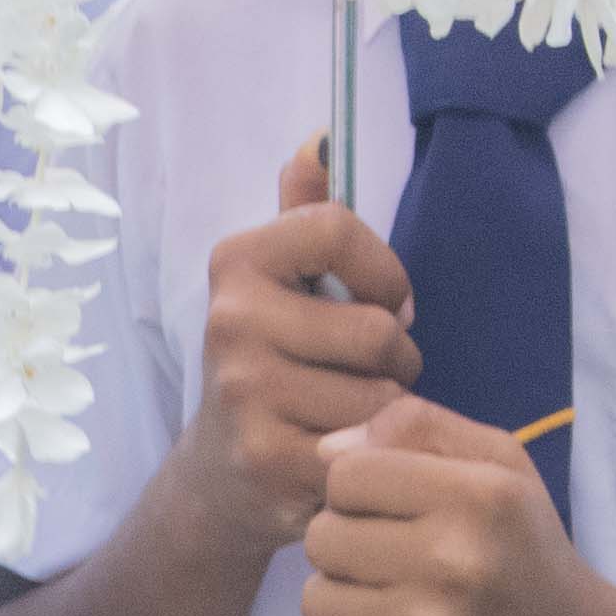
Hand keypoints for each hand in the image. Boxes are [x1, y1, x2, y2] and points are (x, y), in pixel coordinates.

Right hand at [181, 164, 419, 554]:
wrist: (219, 476)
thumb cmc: (272, 365)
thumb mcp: (281, 286)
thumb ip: (304, 217)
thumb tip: (318, 139)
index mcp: (236, 263)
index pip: (337, 229)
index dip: (385, 271)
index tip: (386, 304)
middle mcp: (230, 321)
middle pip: (376, 329)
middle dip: (395, 359)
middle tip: (369, 376)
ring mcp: (245, 392)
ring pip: (380, 394)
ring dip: (387, 410)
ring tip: (355, 414)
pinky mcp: (268, 458)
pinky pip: (368, 445)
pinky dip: (372, 453)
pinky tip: (343, 453)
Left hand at [298, 396, 615, 615]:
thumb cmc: (524, 552)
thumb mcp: (500, 467)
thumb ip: (419, 428)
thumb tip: (327, 449)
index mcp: (477, 497)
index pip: (346, 475)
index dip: (359, 490)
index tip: (394, 511)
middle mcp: (453, 564)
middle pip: (321, 537)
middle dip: (348, 544)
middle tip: (395, 561)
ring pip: (315, 600)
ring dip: (343, 599)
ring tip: (394, 603)